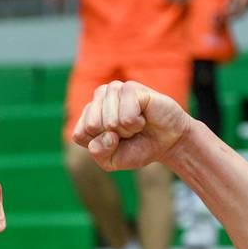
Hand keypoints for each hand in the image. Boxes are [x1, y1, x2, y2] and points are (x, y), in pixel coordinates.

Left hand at [72, 81, 191, 170]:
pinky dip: (136, 124)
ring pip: (109, 122)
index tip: (115, 142)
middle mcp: (99, 98)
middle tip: (127, 133)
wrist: (168, 141)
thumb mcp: (112, 161)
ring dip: (126, 131)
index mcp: (88, 114)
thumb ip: (99, 153)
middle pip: (91, 126)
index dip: (100, 146)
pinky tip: (143, 117)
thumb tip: (106, 134)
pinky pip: (126, 117)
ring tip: (135, 125)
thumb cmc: (138, 148)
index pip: (79, 134)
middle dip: (112, 138)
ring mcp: (114, 89)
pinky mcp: (130, 87)